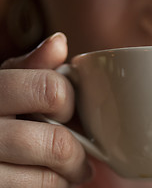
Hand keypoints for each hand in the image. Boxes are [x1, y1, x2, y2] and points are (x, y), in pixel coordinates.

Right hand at [0, 33, 91, 187]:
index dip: (68, 103)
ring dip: (67, 178)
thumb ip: (32, 66)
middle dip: (75, 154)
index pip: (50, 90)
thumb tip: (60, 41)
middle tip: (79, 158)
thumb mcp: (5, 82)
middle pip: (56, 142)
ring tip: (68, 174)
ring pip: (46, 177)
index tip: (68, 111)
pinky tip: (49, 182)